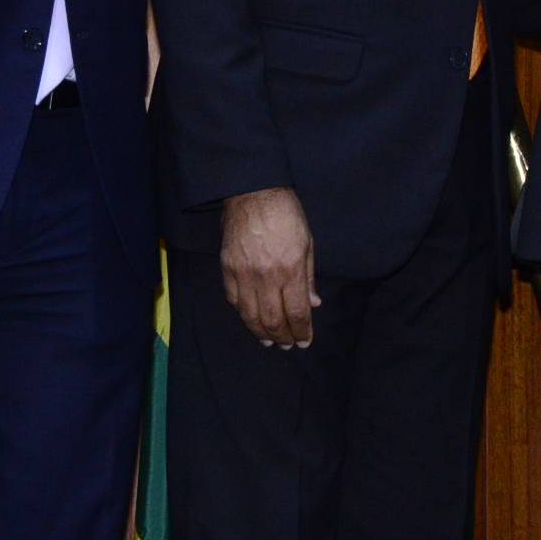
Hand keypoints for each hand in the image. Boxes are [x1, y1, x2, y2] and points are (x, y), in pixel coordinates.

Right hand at [222, 187, 318, 348]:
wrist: (254, 193)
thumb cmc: (287, 215)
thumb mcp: (307, 244)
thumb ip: (308, 277)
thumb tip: (313, 305)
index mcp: (290, 269)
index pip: (296, 312)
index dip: (302, 332)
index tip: (305, 341)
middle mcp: (266, 276)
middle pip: (273, 320)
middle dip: (282, 338)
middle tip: (287, 346)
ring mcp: (244, 274)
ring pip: (250, 316)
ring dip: (261, 333)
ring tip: (269, 342)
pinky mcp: (227, 268)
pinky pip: (234, 300)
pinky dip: (243, 315)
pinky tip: (251, 320)